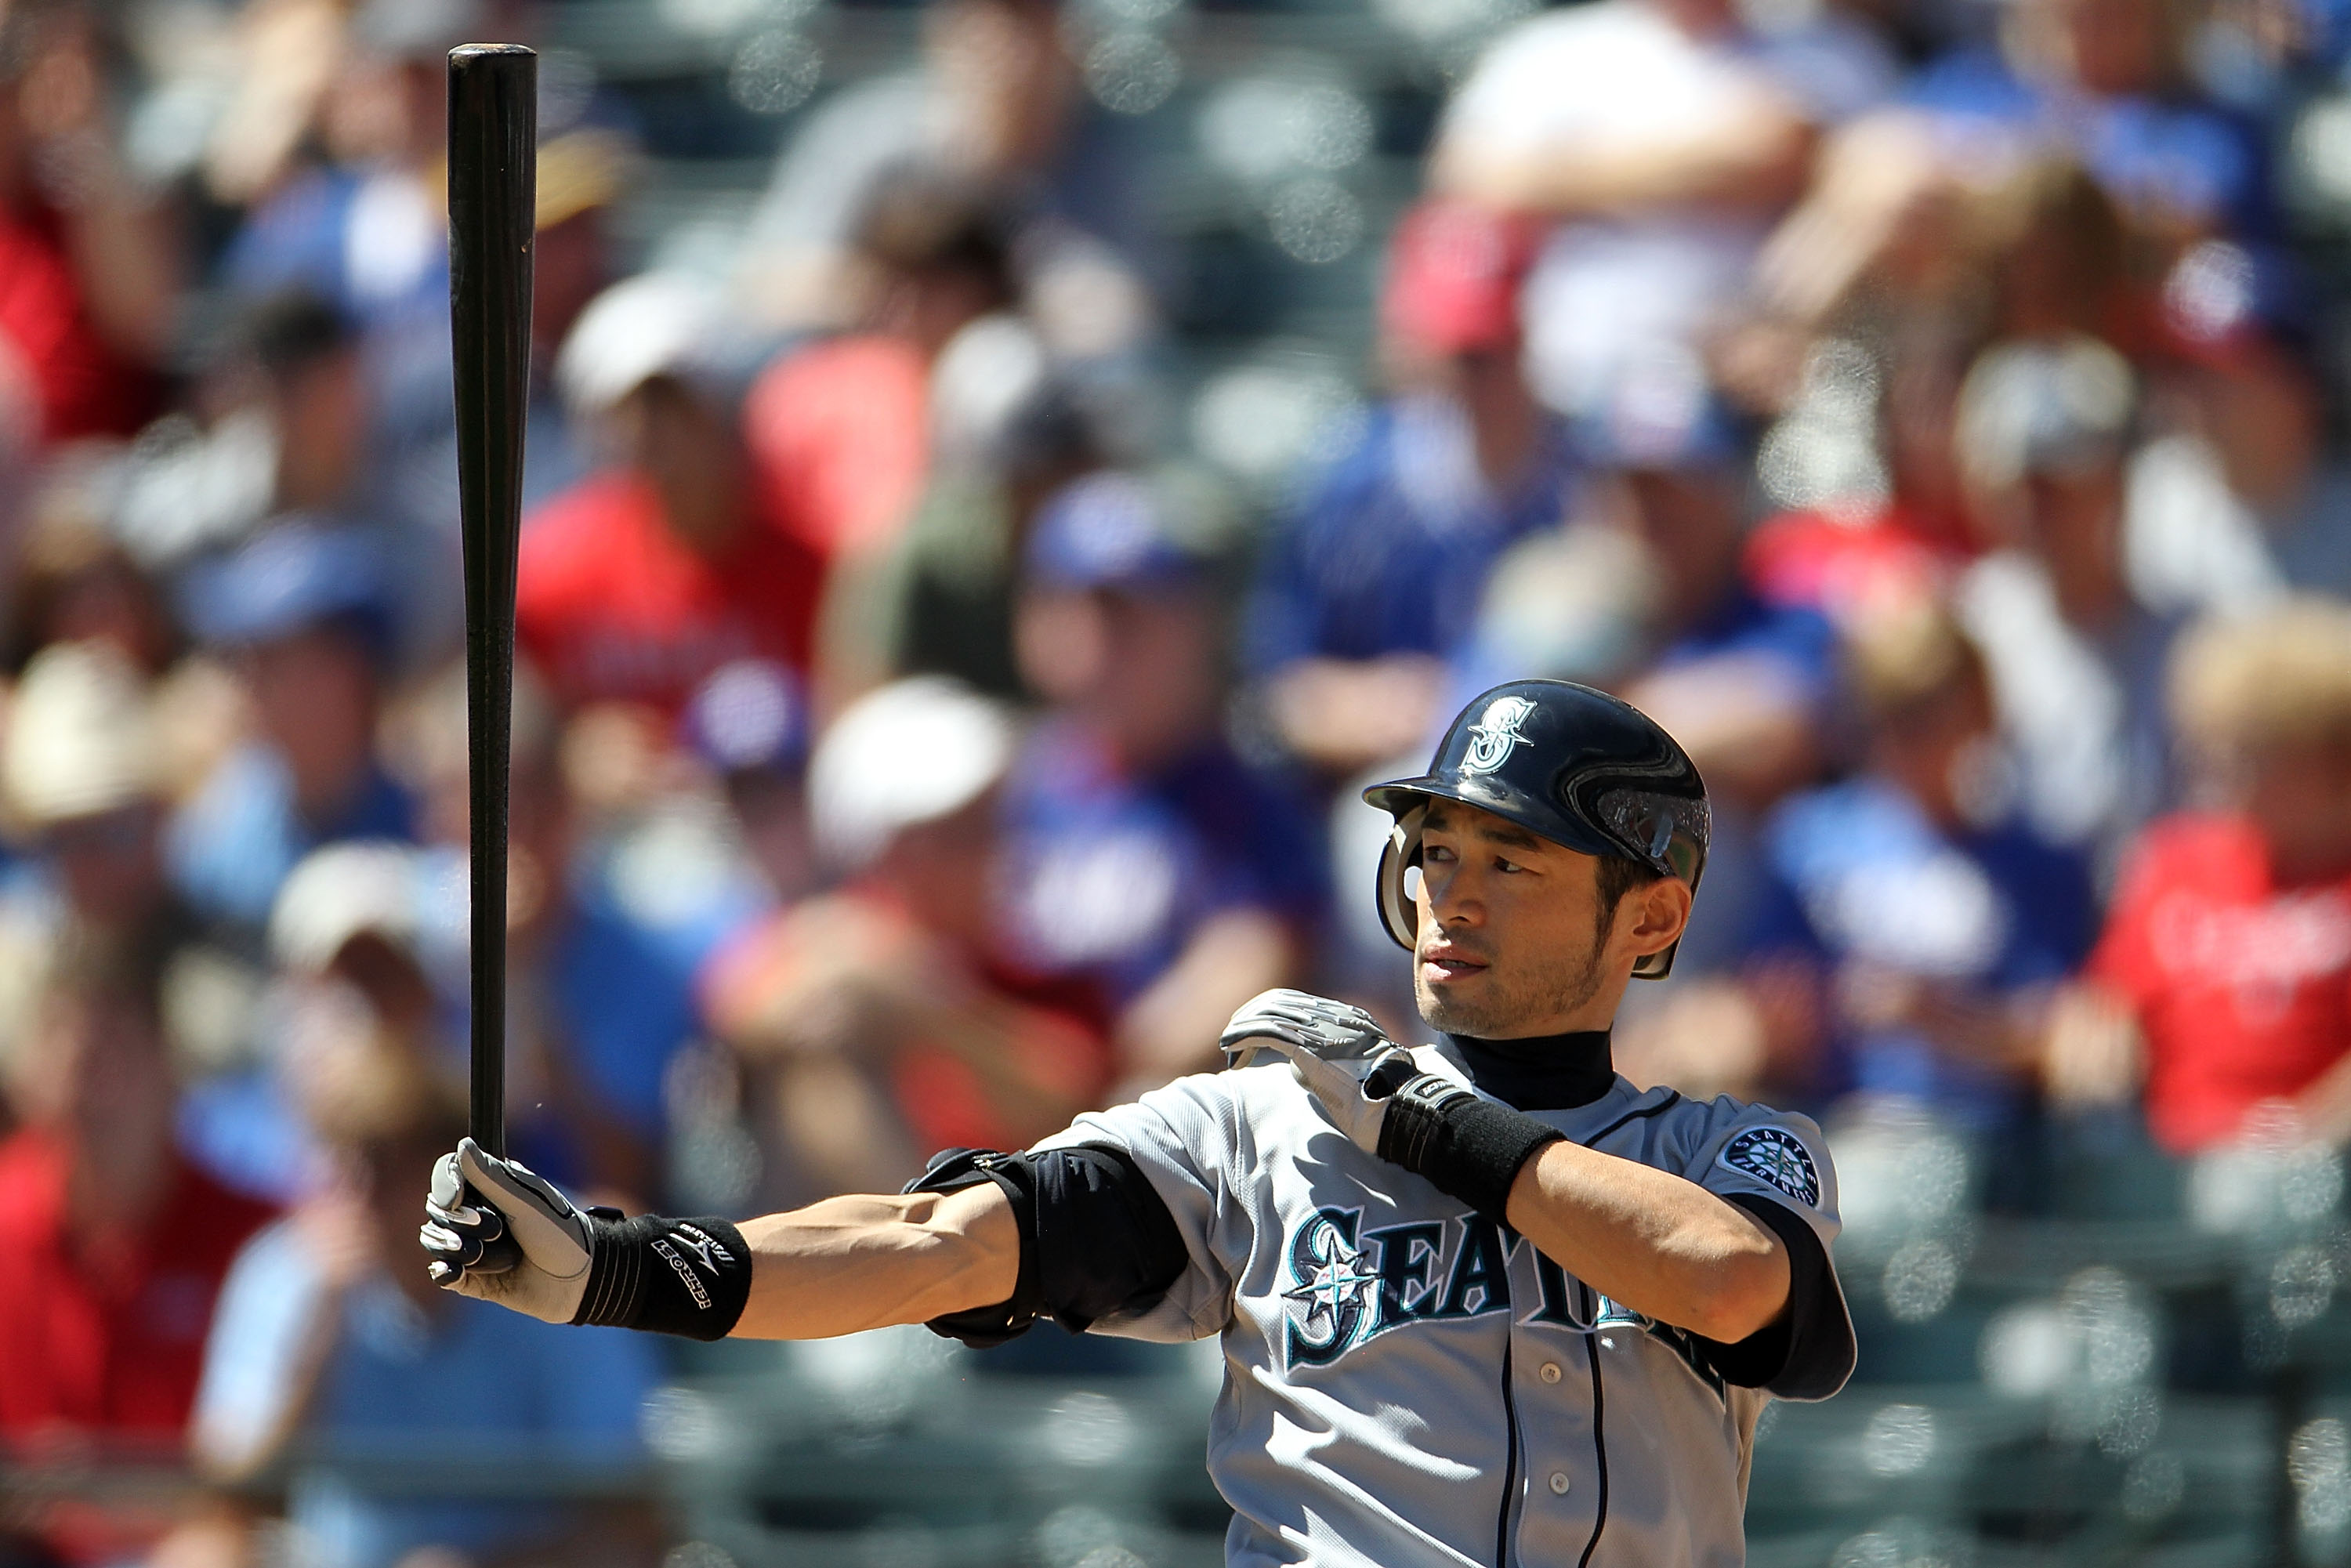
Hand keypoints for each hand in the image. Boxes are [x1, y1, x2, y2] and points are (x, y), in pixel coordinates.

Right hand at [419, 1138, 595, 1323]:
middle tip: (497, 1231)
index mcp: (490, 1188)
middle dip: (461, 1223)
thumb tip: (463, 1145)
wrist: (579, 1279)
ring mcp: (472, 1246)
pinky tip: (453, 1272)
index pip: (447, 1174)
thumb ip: (493, 1177)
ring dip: (460, 1248)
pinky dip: (444, 1271)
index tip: (457, 1197)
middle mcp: (476, 1214)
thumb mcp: (527, 1202)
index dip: (445, 1184)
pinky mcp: (471, 1278)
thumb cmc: (560, 1232)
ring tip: (494, 1256)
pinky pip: (442, 1272)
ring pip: (435, 1240)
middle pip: (437, 1209)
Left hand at [1219, 989, 1422, 1152]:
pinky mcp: (1311, 1049)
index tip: (1257, 1031)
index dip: (1273, 1013)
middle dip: (1253, 1017)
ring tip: (1228, 1044)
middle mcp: (1336, 1017)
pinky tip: (1230, 1047)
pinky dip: (1244, 1037)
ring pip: (1271, 1014)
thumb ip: (1324, 1061)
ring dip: (1244, 1028)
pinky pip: (1268, 1033)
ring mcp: (1325, 1030)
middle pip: (1281, 1002)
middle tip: (1235, 1037)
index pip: (1300, 1002)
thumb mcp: (1354, 1074)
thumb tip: (1296, 1063)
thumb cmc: (1379, 1103)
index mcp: (1349, 1019)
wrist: (1397, 1112)